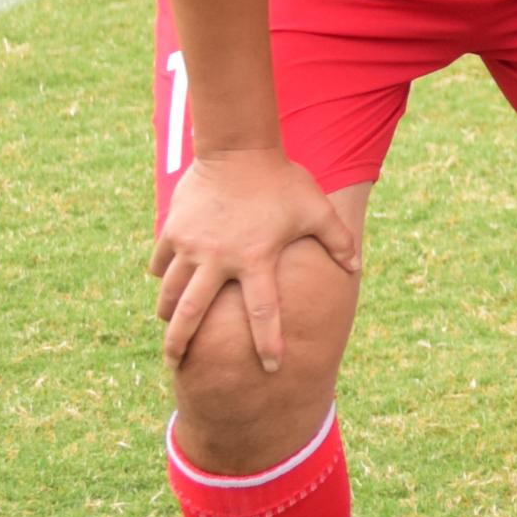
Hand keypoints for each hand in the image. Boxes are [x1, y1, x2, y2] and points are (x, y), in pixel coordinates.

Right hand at [153, 144, 353, 369]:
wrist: (238, 148)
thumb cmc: (281, 180)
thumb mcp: (316, 209)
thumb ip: (338, 239)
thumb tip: (356, 267)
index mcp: (256, 259)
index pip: (263, 312)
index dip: (268, 342)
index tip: (271, 368)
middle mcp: (219, 259)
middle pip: (192, 314)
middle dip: (179, 344)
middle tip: (174, 365)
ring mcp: (191, 245)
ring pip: (170, 291)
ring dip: (167, 312)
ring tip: (167, 328)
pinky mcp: (173, 230)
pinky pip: (161, 262)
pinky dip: (161, 275)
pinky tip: (165, 282)